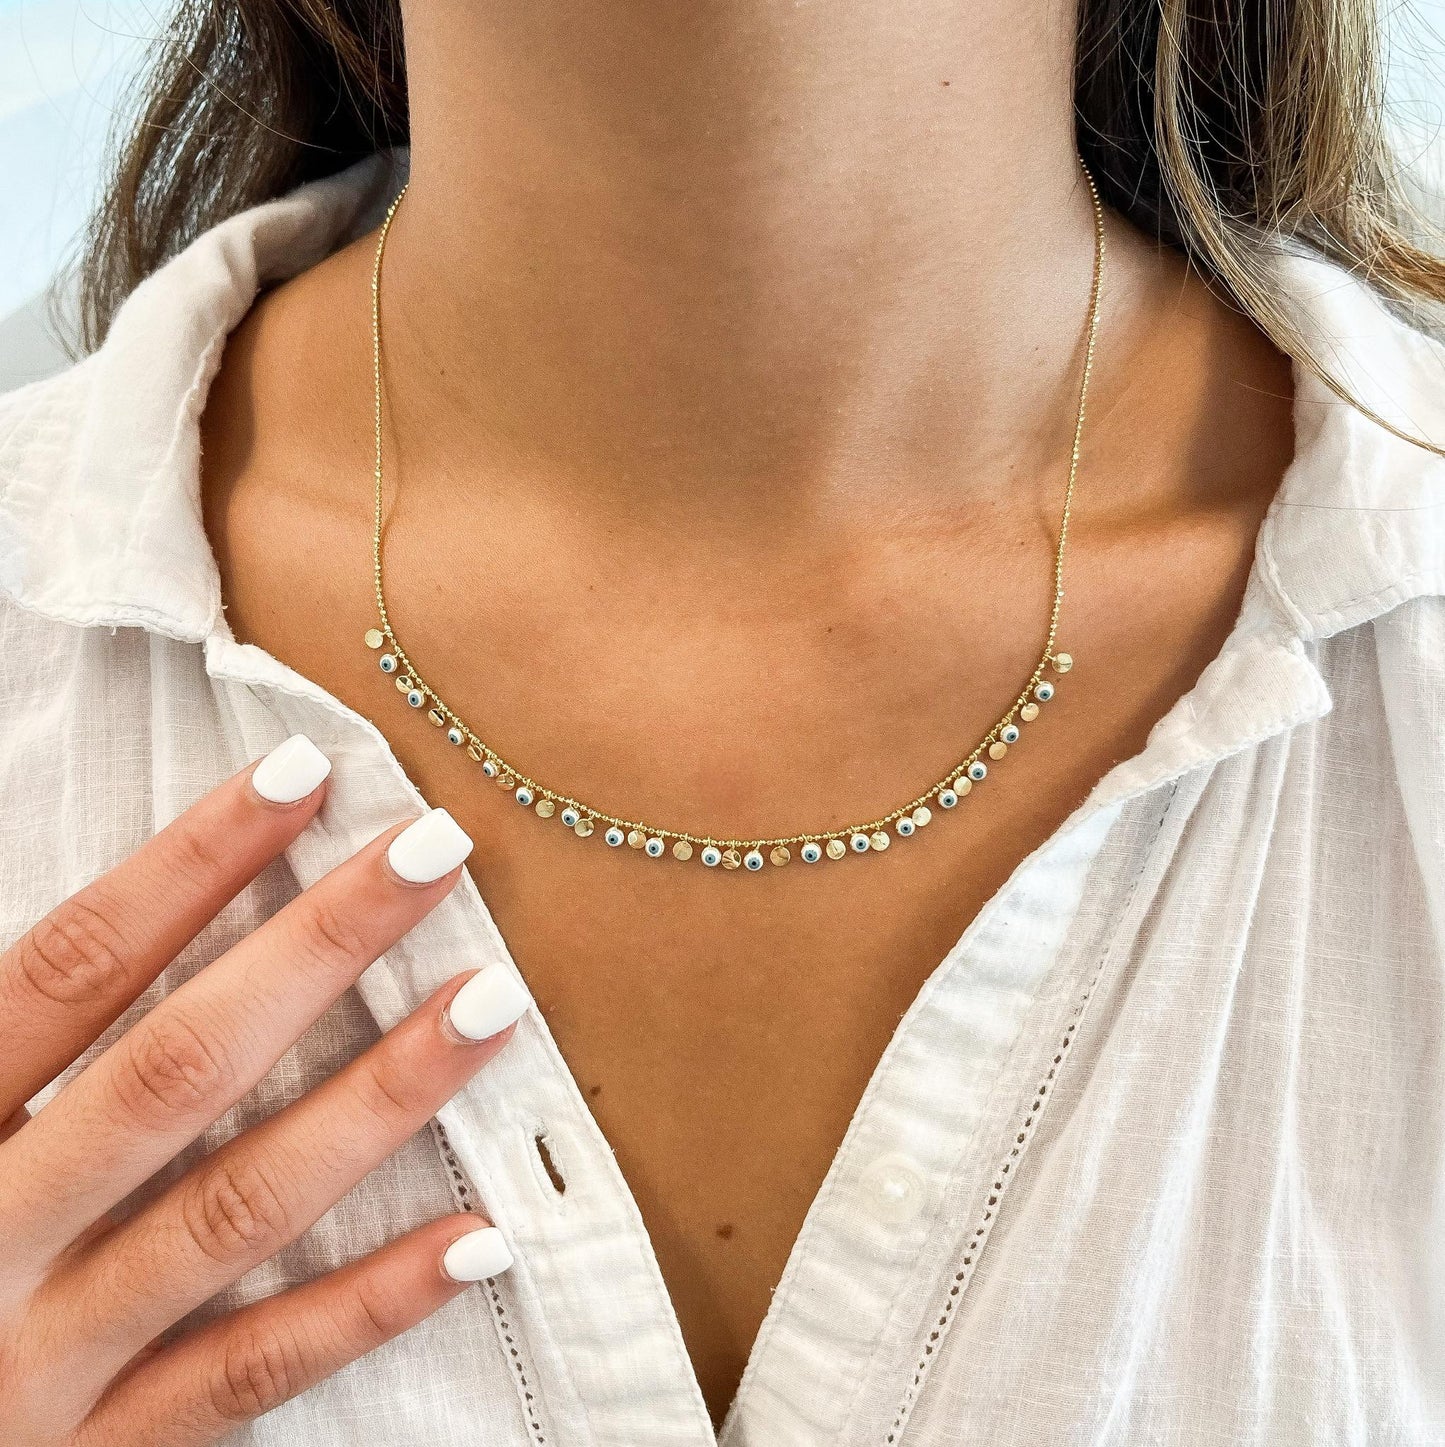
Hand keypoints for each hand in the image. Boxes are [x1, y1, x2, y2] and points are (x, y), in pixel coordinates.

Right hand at [0, 735, 529, 1446]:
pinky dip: (368, 1306)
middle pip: (178, 1067)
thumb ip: (7, 1036)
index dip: (188, 862)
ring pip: (238, 1208)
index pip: (72, 967)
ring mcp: (46, 1355)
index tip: (303, 773)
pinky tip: (479, 1235)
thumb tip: (113, 924)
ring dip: (375, 1101)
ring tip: (492, 1004)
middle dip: (314, 949)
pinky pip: (254, 1372)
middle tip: (435, 851)